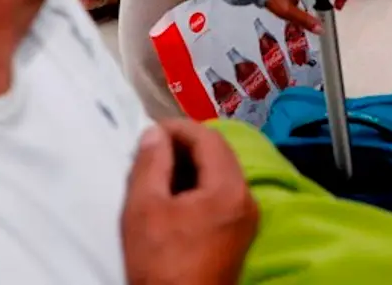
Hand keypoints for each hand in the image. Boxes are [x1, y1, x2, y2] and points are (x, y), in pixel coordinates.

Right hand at [123, 121, 257, 284]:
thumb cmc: (161, 264)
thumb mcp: (144, 209)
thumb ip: (150, 164)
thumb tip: (155, 134)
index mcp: (229, 189)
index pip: (209, 139)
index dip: (178, 128)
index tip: (151, 130)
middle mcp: (247, 200)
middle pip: (219, 154)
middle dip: (186, 146)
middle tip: (152, 148)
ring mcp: (246, 219)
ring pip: (221, 175)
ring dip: (192, 166)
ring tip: (158, 170)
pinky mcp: (239, 235)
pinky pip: (222, 196)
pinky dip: (199, 187)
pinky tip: (173, 195)